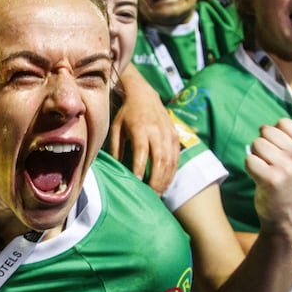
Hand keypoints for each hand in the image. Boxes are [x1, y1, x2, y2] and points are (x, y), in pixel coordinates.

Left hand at [109, 65, 177, 192]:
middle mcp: (157, 130)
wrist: (144, 95)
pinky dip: (172, 172)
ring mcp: (168, 133)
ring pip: (170, 160)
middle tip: (150, 196)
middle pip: (159, 159)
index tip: (137, 184)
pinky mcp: (175, 136)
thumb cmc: (126, 114)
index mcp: (140, 127)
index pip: (142, 152)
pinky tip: (165, 183)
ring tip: (158, 194)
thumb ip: (115, 148)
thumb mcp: (115, 128)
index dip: (140, 169)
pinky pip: (176, 157)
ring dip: (165, 179)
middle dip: (156, 180)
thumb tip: (115, 169)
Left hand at [246, 118, 291, 237]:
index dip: (275, 135)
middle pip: (267, 131)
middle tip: (272, 164)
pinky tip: (260, 178)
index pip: (283, 122)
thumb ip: (288, 140)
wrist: (285, 215)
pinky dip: (250, 167)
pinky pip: (249, 160)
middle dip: (264, 145)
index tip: (281, 152)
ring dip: (256, 156)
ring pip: (257, 143)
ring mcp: (287, 168)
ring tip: (266, 170)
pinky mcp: (271, 179)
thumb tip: (266, 126)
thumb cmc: (288, 182)